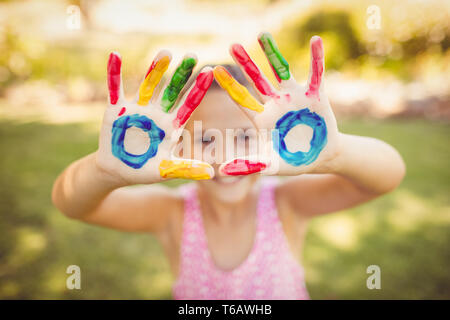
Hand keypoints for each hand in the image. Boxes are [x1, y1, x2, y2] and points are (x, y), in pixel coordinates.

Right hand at [96, 50, 214, 184]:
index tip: (209, 72)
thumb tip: (212, 173)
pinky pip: (115, 88)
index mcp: (170, 125)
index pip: (187, 104)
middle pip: (170, 90)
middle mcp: (156, 112)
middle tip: (193, 56)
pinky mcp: (117, 109)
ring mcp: (137, 109)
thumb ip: (187, 168)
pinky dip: (114, 73)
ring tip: (166, 53)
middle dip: (180, 74)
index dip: (197, 89)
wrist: (117, 171)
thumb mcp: (166, 170)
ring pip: (147, 85)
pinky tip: (115, 56)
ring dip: (155, 69)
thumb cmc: (144, 170)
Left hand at [213, 33, 339, 175]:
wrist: (321, 158)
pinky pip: (316, 73)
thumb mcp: (270, 165)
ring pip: (281, 71)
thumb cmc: (292, 161)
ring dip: (272, 54)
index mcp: (262, 118)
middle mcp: (275, 103)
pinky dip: (316, 58)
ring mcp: (294, 97)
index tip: (213, 69)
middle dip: (246, 64)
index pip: (242, 99)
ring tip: (261, 35)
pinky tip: (315, 41)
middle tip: (232, 46)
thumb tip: (221, 171)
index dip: (229, 85)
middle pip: (257, 80)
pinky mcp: (315, 95)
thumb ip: (248, 165)